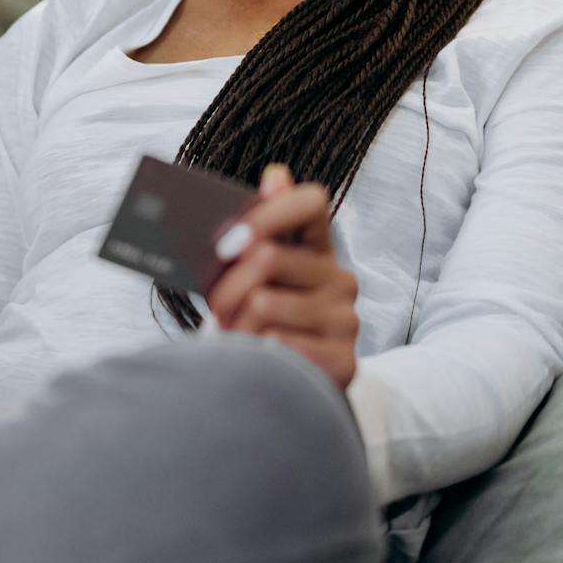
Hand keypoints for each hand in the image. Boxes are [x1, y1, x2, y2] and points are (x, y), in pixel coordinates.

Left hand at [205, 163, 361, 388]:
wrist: (290, 388)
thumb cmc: (260, 322)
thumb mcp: (254, 279)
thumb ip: (255, 233)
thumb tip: (276, 174)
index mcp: (318, 248)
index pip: (310, 202)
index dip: (268, 211)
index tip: (230, 237)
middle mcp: (340, 279)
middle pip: (268, 257)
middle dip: (227, 284)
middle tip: (216, 305)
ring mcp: (347, 320)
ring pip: (264, 304)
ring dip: (235, 324)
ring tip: (234, 335)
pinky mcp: (344, 360)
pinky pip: (278, 344)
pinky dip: (256, 352)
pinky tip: (257, 357)